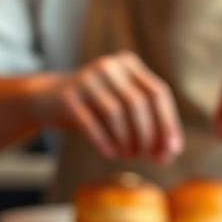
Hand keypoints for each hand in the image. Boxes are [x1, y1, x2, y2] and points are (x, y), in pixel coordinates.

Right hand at [35, 52, 182, 162]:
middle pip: (138, 103)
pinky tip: (110, 154)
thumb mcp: (123, 111)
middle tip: (146, 157)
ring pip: (116, 113)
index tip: (172, 151)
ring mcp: (86, 79)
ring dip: (126, 140)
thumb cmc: (95, 109)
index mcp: (129, 64)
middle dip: (147, 135)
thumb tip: (170, 153)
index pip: (158, 92)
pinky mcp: (67, 96)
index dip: (168, 123)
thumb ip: (148, 128)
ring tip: (128, 155)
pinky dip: (103, 142)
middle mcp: (109, 66)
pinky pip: (90, 123)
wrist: (49, 100)